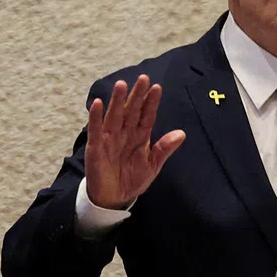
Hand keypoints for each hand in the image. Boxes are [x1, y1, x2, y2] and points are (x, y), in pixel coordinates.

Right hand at [84, 74, 185, 208]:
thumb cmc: (133, 178)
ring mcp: (109, 138)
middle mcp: (125, 132)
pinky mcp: (95, 147)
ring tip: (121, 85)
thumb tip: (182, 134)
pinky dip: (95, 117)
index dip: (151, 102)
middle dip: (137, 95)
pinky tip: (98, 103)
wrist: (114, 198)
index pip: (146, 115)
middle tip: (143, 78)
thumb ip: (164, 149)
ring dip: (117, 101)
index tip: (157, 88)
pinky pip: (95, 130)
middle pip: (131, 111)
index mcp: (140, 135)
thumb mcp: (152, 165)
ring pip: (114, 116)